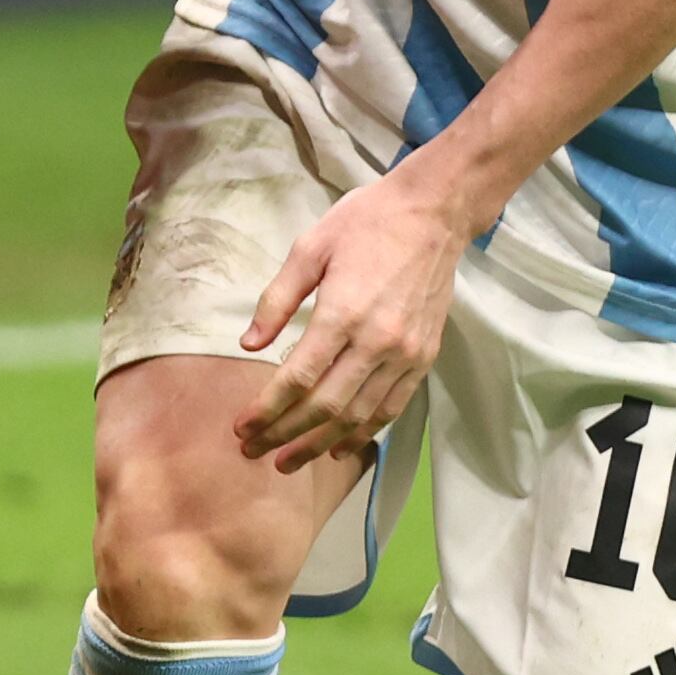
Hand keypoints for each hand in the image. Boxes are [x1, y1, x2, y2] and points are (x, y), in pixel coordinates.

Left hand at [233, 167, 466, 471]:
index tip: (241, 427)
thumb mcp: (310, 248)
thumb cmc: (365, 222)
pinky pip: (391, 408)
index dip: (266, 410)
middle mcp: (377, 342)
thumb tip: (248, 345)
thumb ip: (277, 300)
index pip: (298, 378)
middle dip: (285, 435)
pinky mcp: (424, 357)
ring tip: (289, 462)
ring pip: (358, 416)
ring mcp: (405, 354)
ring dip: (320, 445)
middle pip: (325, 407)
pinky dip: (364, 434)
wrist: (434, 213)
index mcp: (343, 312)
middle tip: (254, 451)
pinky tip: (339, 447)